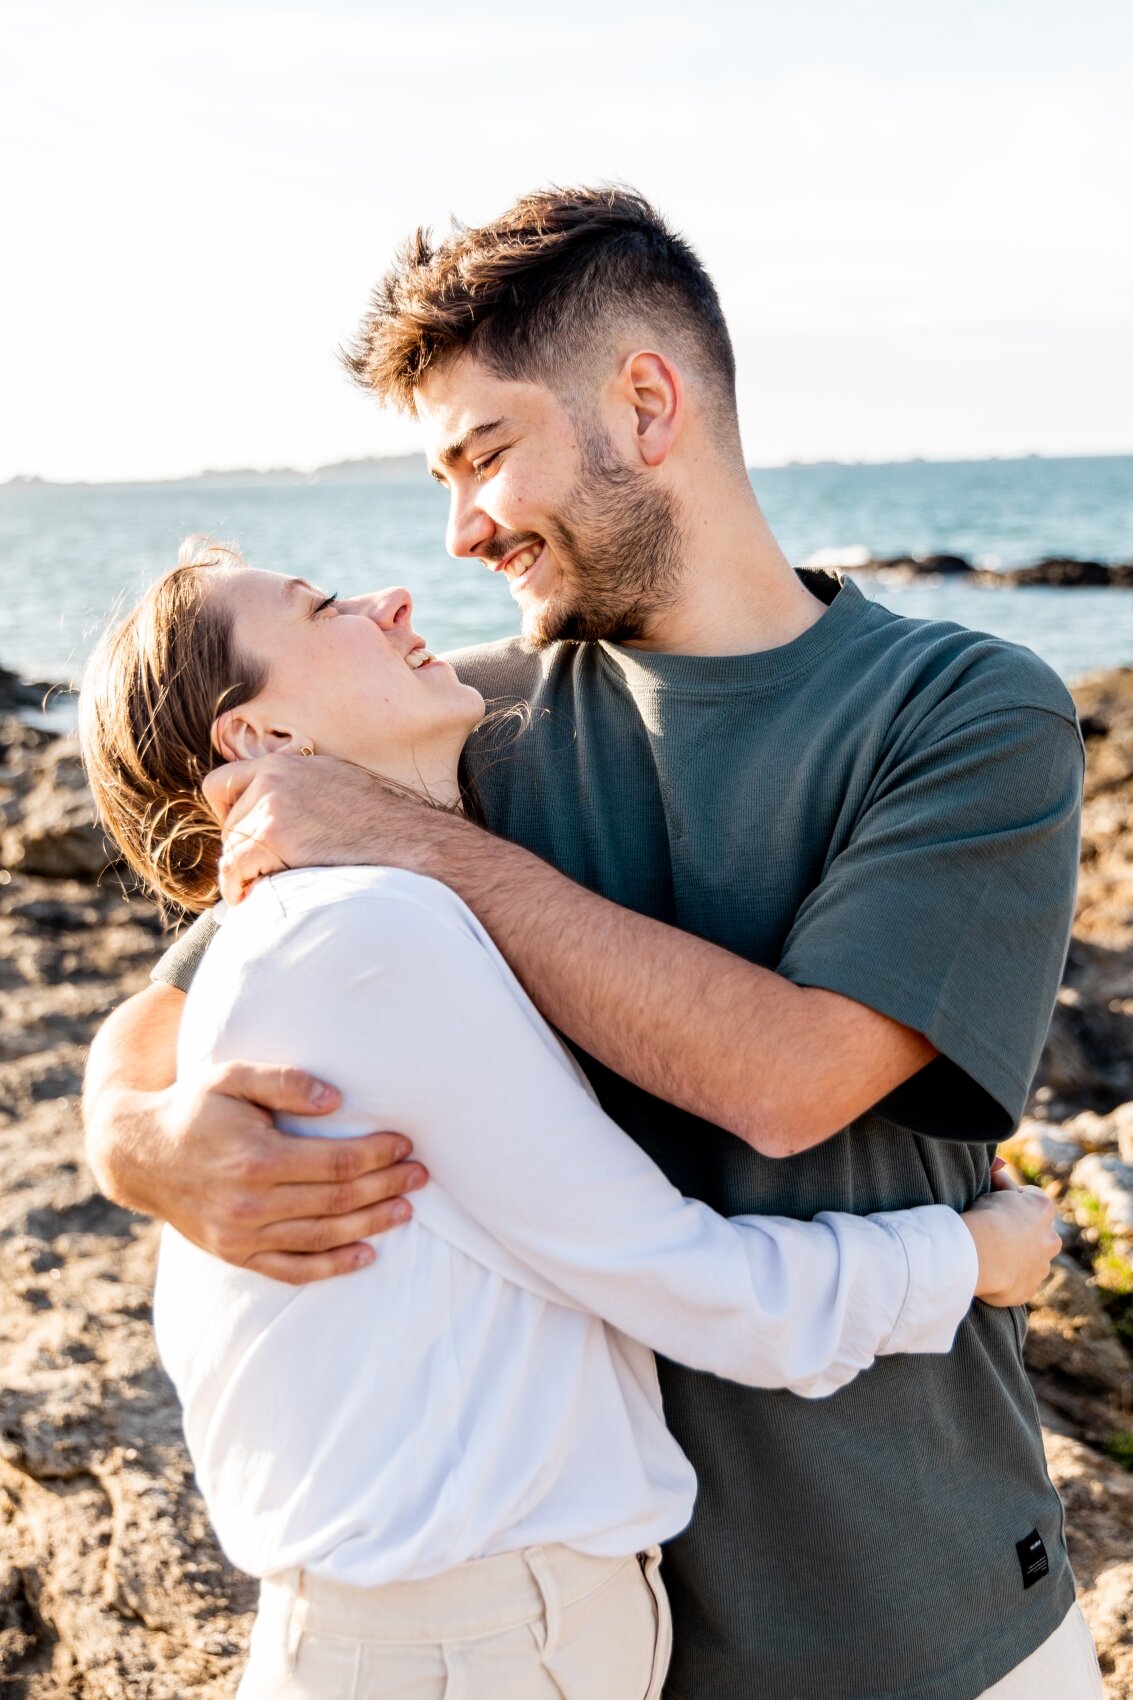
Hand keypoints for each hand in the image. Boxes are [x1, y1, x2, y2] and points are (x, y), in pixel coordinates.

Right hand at [145, 1062, 426, 1282]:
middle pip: (338, 1200)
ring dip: (371, 1225)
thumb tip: (336, 1099)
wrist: (139, 1154)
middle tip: (421, 1175)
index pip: (337, 1162)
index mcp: (257, 1159)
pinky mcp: (236, 1254)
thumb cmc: (194, 1107)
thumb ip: (284, 1082)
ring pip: (323, 1237)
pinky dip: (332, 1266)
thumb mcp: (231, 1077)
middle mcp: (251, 1204)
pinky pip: (291, 1269)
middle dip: (386, 1187)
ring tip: (406, 1210)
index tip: (405, 1143)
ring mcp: (242, 1235)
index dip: (378, 1154)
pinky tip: (366, 1255)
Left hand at [203, 753, 415, 903]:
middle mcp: (273, 777)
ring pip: (231, 846)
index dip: (226, 813)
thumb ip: (301, 789)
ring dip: (244, 869)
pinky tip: (248, 896)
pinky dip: (237, 886)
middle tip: (261, 870)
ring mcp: (272, 804)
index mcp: (284, 764)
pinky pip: (234, 866)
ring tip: (260, 885)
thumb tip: (282, 813)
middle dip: (241, 848)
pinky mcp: (273, 835)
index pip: (222, 782)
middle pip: (228, 821)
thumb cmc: (378, 822)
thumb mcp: (334, 783)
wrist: (402, 838)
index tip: (243, 835)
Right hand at [961, 1184, 1059, 1307]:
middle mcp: (1050, 1238)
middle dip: (1021, 1231)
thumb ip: (1001, 1181)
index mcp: (1043, 1209)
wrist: (978, 1254)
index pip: (1032, 1197)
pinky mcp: (1029, 1289)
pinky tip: (990, 1272)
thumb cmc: (984, 1217)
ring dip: (1017, 1256)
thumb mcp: (991, 1190)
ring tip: (990, 1254)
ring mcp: (1041, 1266)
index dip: (1012, 1199)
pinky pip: (1020, 1281)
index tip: (996, 1204)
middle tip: (994, 1231)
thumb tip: (1001, 1166)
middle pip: (1037, 1232)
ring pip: (1032, 1259)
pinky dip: (1009, 1278)